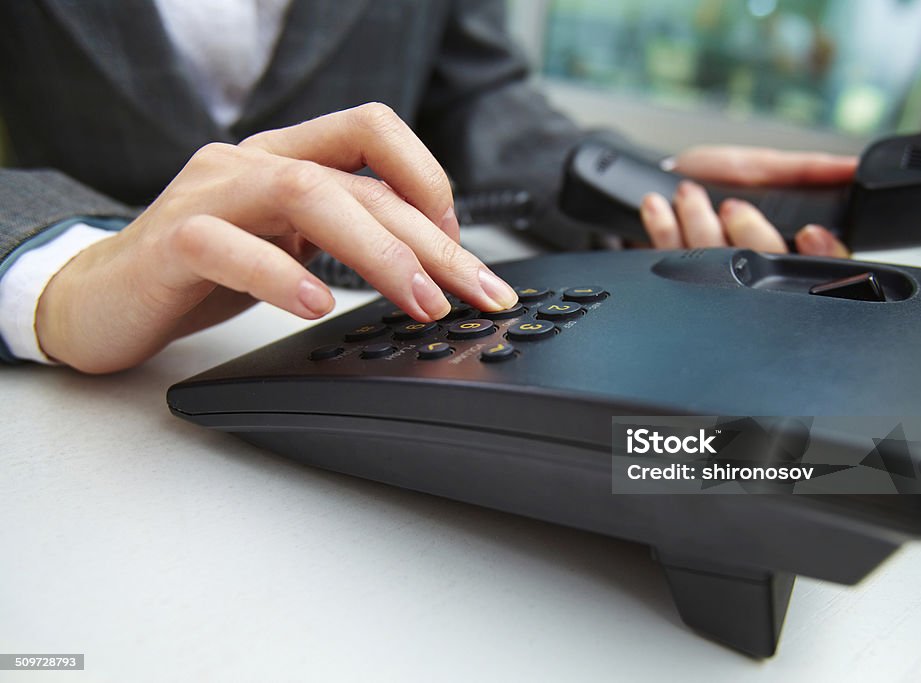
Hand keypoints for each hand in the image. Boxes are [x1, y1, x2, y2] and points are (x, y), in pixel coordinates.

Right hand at [36, 103, 519, 372]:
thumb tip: (432, 269)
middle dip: (429, 241)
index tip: (459, 246)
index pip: (372, 130)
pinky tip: (317, 307)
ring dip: (376, 252)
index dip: (427, 178)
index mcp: (285, 158)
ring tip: (416, 302)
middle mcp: (251, 164)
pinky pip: (228, 247)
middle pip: (356, 181)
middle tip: (473, 292)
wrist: (100, 299)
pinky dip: (282, 276)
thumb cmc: (201, 273)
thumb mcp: (287, 245)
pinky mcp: (170, 242)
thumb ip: (341, 238)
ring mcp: (209, 197)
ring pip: (304, 194)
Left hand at [639, 145, 856, 256]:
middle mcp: (753, 271)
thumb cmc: (723, 174)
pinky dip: (663, 226)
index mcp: (784, 250)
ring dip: (700, 221)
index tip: (810, 232)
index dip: (821, 255)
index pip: (820, 267)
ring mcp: (714, 277)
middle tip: (733, 206)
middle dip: (748, 231)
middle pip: (766, 267)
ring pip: (717, 263)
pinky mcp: (676, 275)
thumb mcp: (771, 167)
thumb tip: (853, 168)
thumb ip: (811, 170)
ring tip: (689, 193)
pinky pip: (671, 258)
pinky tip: (658, 206)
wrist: (670, 177)